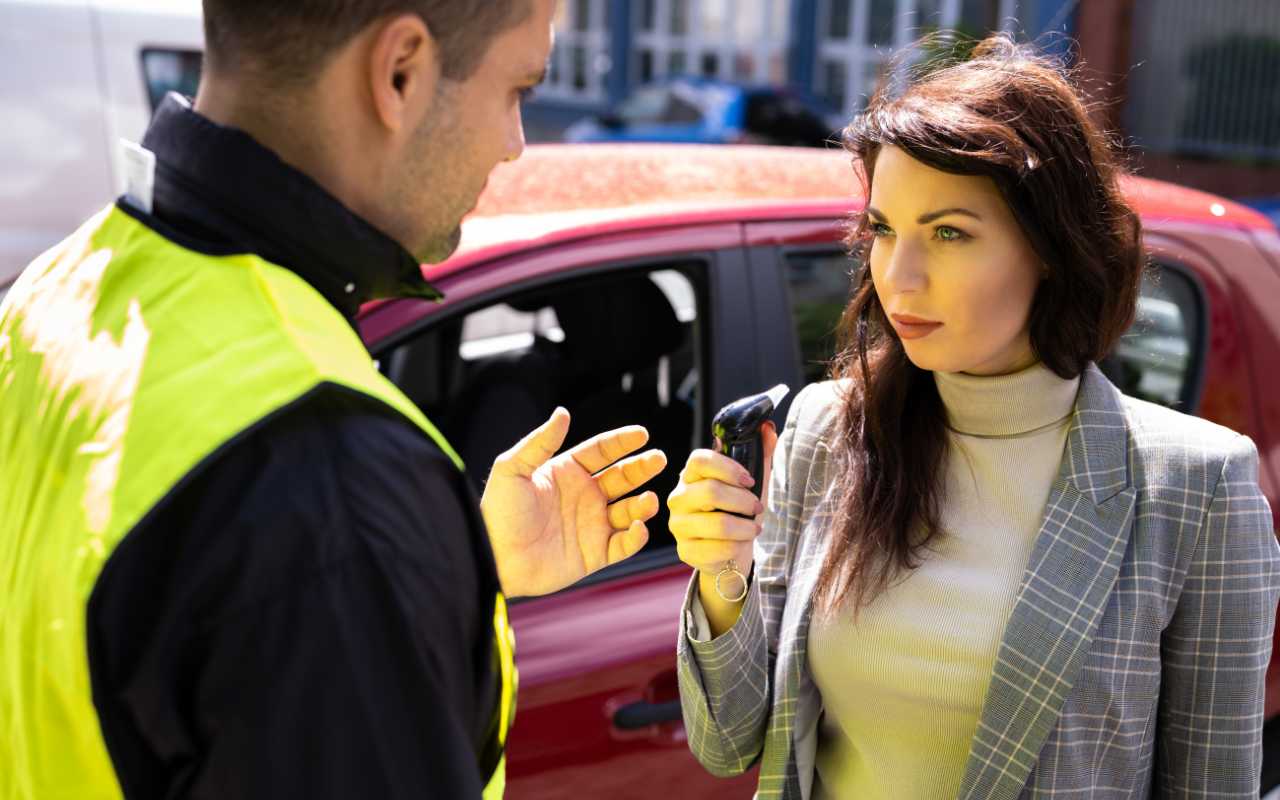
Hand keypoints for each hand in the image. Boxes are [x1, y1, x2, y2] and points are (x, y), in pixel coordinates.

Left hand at [480, 408, 666, 597]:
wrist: (494, 558)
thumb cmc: (498, 513)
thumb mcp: (512, 469)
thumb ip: (540, 442)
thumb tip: (562, 412)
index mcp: (566, 472)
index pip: (601, 451)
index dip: (622, 442)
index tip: (642, 434)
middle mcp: (583, 496)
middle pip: (622, 477)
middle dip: (642, 468)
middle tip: (659, 459)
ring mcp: (591, 525)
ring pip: (628, 510)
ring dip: (643, 504)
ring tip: (649, 499)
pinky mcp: (594, 554)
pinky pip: (623, 544)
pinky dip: (636, 537)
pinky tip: (638, 527)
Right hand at [667, 422, 776, 612]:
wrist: (730, 552)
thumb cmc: (738, 513)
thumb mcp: (752, 484)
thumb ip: (760, 455)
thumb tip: (768, 429)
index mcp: (691, 475)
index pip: (699, 460)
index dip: (727, 468)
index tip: (749, 480)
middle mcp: (679, 497)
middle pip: (711, 491)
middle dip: (743, 501)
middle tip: (757, 507)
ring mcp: (678, 525)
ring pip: (717, 523)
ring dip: (745, 527)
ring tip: (754, 528)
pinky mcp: (685, 550)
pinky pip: (716, 548)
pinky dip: (736, 547)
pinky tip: (740, 545)